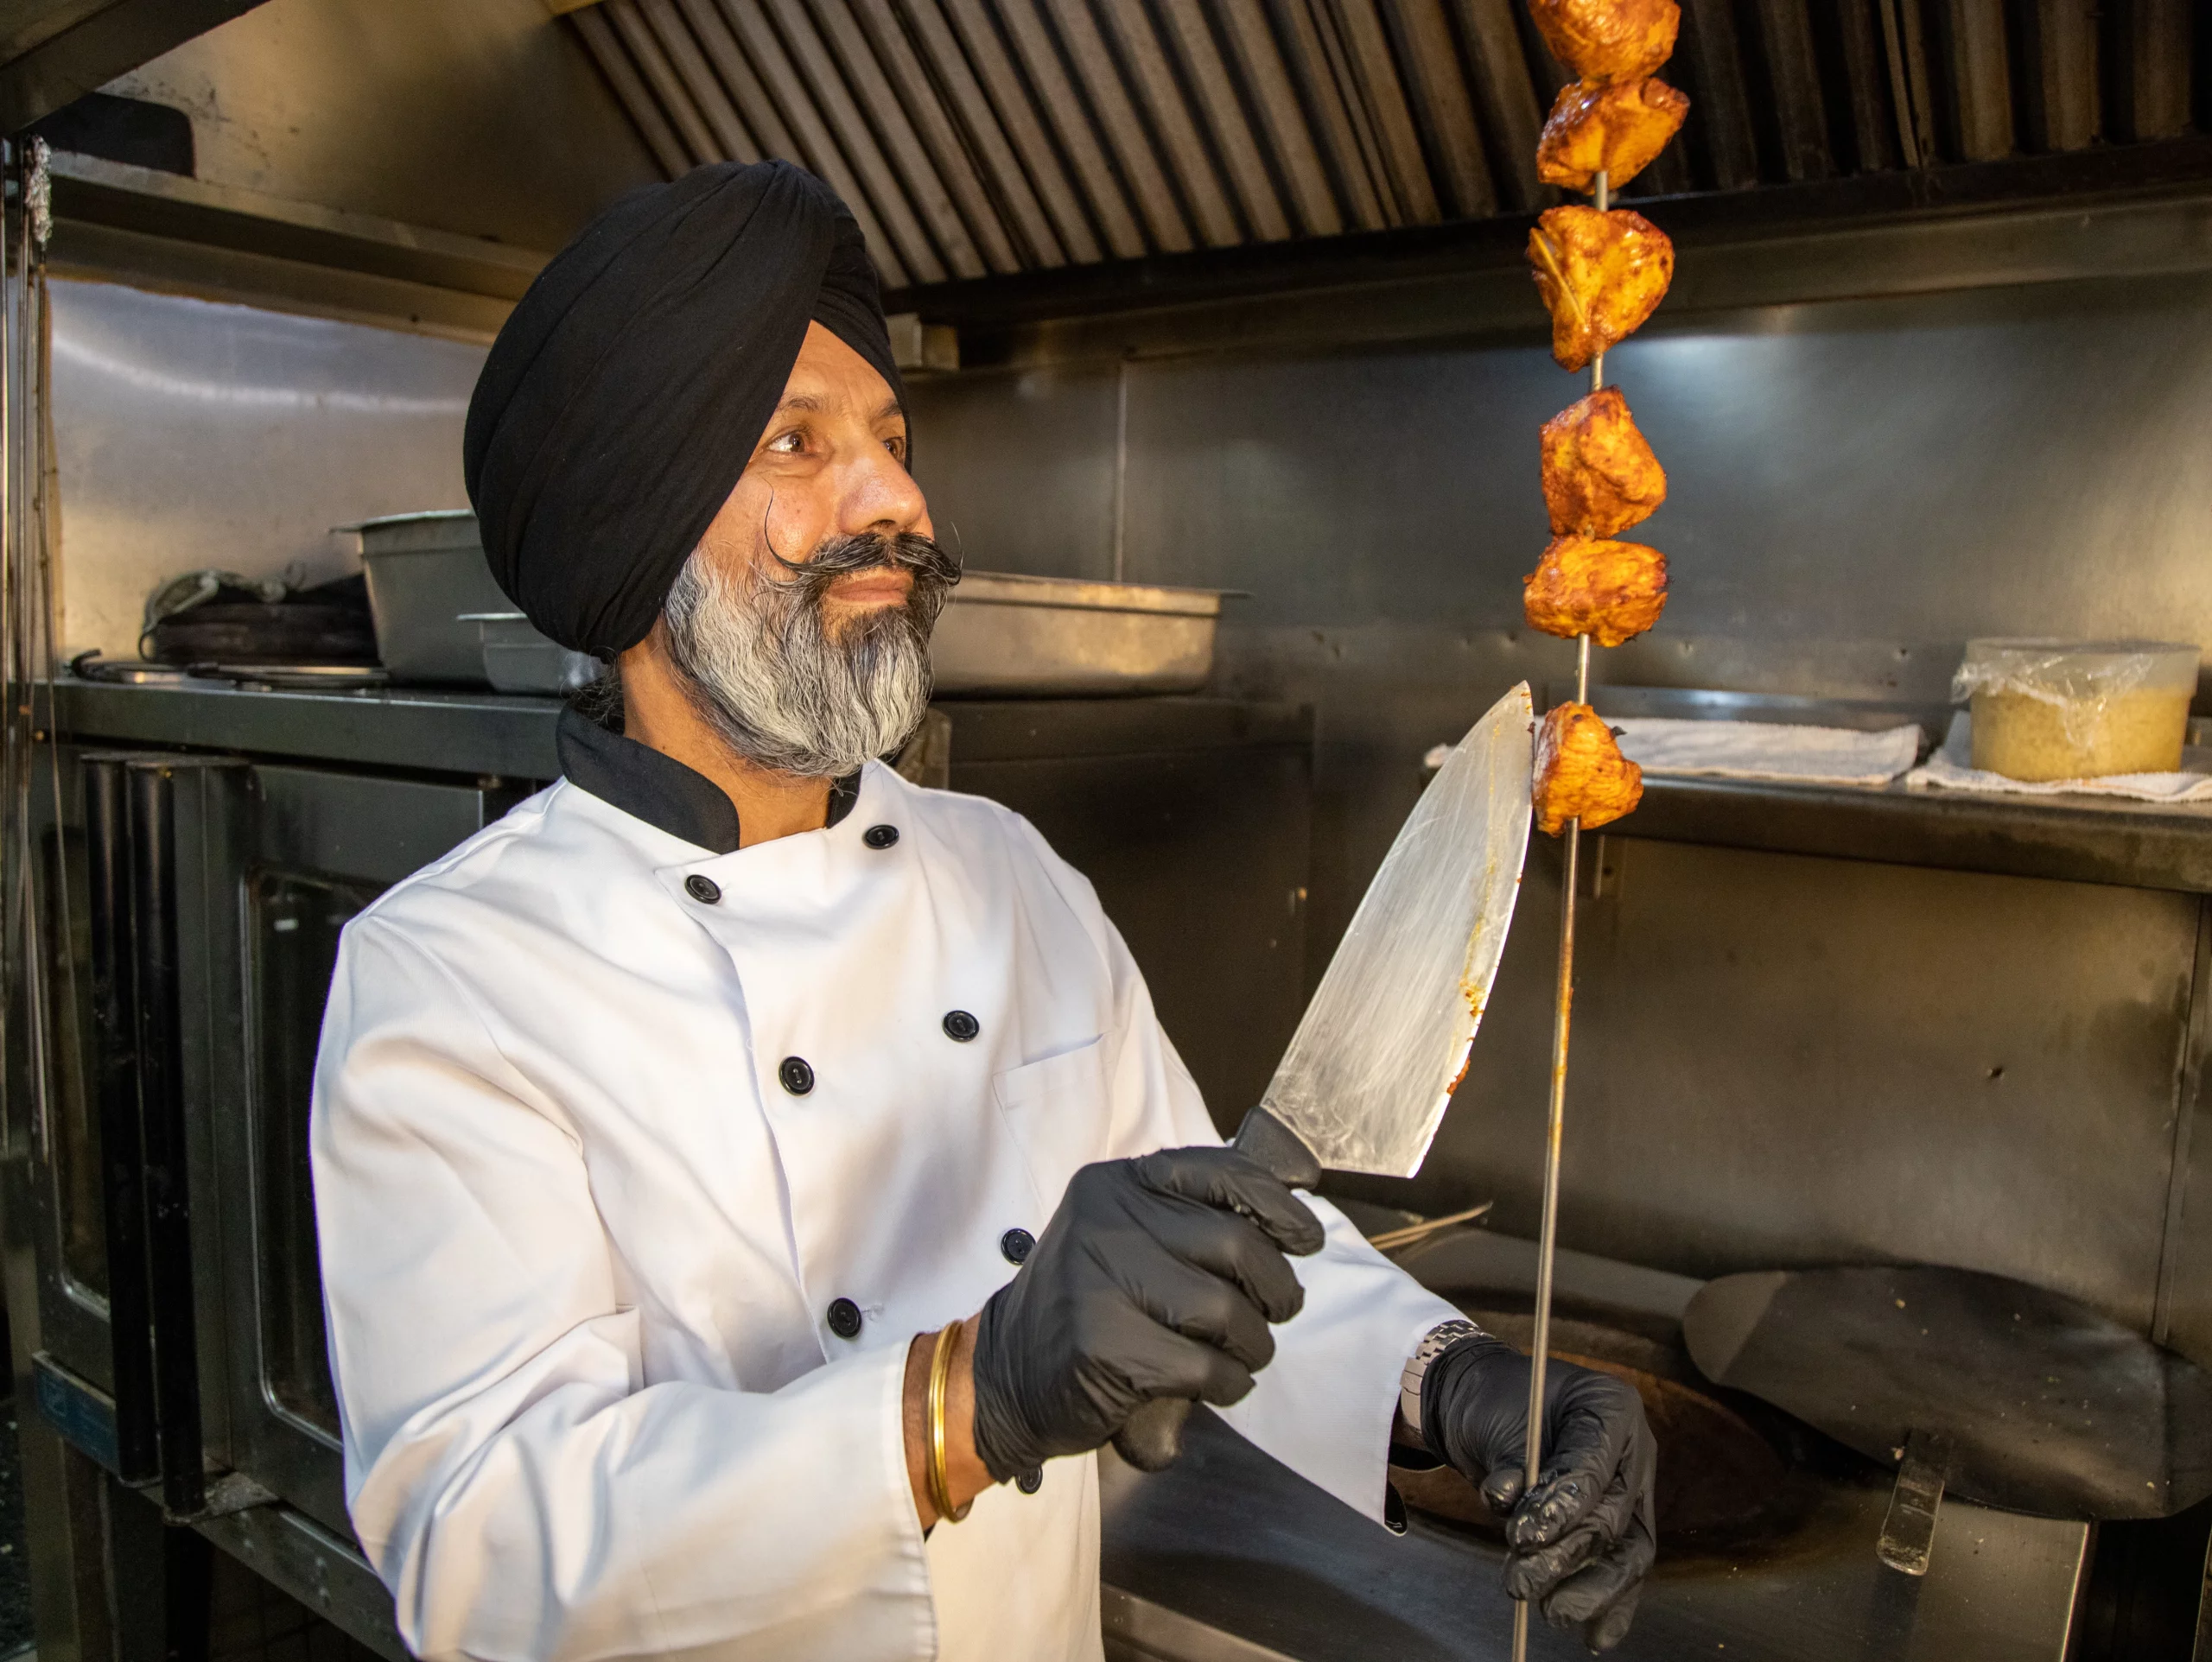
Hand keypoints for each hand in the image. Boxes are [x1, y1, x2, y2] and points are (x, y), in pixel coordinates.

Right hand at [969, 1146, 1324, 1480]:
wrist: (1006, 1374)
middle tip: (1276, 1311)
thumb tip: (1293, 1197)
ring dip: (1254, 1343)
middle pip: (1237, 1244)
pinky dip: (1228, 1382)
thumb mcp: (1124, 1235)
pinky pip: (1205, 1366)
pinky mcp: (1105, 1346)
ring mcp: (1101, 1281)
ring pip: (1227, 1310)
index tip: (1305, 1237)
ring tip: (1242, 1355)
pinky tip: (1217, 1384)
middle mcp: (1106, 1220)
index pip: (1219, 1171)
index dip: (1277, 1203)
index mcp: (1117, 1184)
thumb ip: (1190, 1216)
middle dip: (1276, 1287)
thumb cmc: (1087, 1306)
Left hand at [1422, 1335, 1656, 1652]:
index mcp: (1611, 1408)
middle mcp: (1632, 1451)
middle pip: (1612, 1516)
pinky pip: (1622, 1567)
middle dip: (1566, 1556)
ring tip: (1551, 1611)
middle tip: (1521, 1580)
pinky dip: (1611, 1605)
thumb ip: (1512, 1469)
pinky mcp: (1616, 1525)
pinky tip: (1597, 1637)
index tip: (1524, 1536)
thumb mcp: (1497, 1423)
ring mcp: (1629, 1490)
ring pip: (1628, 1552)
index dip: (1564, 1507)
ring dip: (1591, 1590)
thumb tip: (1513, 1511)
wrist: (1488, 1404)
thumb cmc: (1494, 1403)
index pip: (1595, 1467)